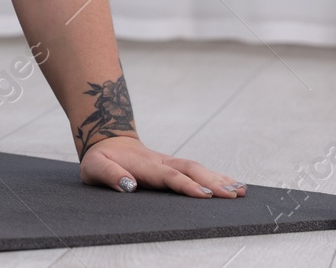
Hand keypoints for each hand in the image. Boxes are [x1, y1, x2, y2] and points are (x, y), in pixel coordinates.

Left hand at [80, 135, 247, 197]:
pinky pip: (197, 170)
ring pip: (197, 168)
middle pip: (190, 170)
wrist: (106, 141)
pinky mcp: (174, 165)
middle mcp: (161, 162)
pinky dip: (217, 177)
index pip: (168, 176)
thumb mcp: (94, 166)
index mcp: (143, 165)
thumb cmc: (100, 159)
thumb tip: (128, 185)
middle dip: (212, 182)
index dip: (186, 185)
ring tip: (241, 191)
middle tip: (233, 195)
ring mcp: (169, 162)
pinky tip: (235, 186)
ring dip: (219, 179)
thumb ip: (109, 174)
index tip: (205, 195)